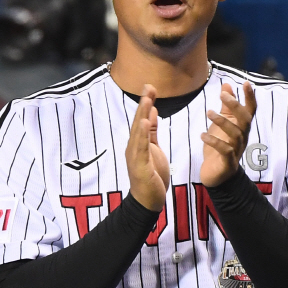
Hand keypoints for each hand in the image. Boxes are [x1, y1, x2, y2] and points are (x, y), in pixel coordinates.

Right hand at [126, 85, 169, 211]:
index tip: (150, 87)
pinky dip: (142, 134)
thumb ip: (151, 133)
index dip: (146, 104)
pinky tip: (145, 122)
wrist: (148, 201)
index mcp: (138, 143)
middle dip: (144, 104)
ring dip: (142, 115)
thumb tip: (151, 113)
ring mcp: (135, 156)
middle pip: (138, 122)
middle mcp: (134, 147)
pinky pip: (141, 148)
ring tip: (147, 99)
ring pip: (138, 132)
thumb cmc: (151, 177)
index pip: (142, 120)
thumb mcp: (154, 150)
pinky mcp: (139, 166)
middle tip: (148, 86)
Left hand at [200, 82, 255, 186]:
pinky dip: (214, 142)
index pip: (250, 110)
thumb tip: (227, 85)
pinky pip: (224, 150)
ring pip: (235, 134)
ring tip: (209, 112)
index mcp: (241, 128)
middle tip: (222, 96)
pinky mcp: (228, 162)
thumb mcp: (222, 125)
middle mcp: (242, 138)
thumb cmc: (220, 148)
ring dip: (222, 122)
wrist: (217, 176)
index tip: (246, 82)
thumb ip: (226, 107)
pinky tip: (202, 135)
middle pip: (245, 120)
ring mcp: (236, 150)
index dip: (250, 97)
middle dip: (236, 106)